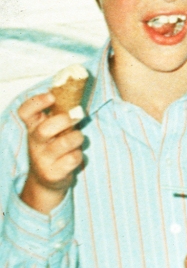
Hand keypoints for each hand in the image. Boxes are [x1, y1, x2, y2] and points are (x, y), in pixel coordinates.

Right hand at [18, 91, 84, 214]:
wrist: (47, 180)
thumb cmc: (55, 146)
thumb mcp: (54, 129)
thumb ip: (61, 112)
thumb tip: (75, 88)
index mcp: (33, 127)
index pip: (25, 112)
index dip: (37, 102)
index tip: (52, 96)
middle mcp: (35, 143)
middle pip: (44, 129)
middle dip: (65, 120)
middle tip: (78, 115)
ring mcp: (43, 159)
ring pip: (64, 143)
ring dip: (77, 137)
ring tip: (78, 138)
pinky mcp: (53, 173)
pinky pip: (73, 159)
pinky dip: (79, 155)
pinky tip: (75, 156)